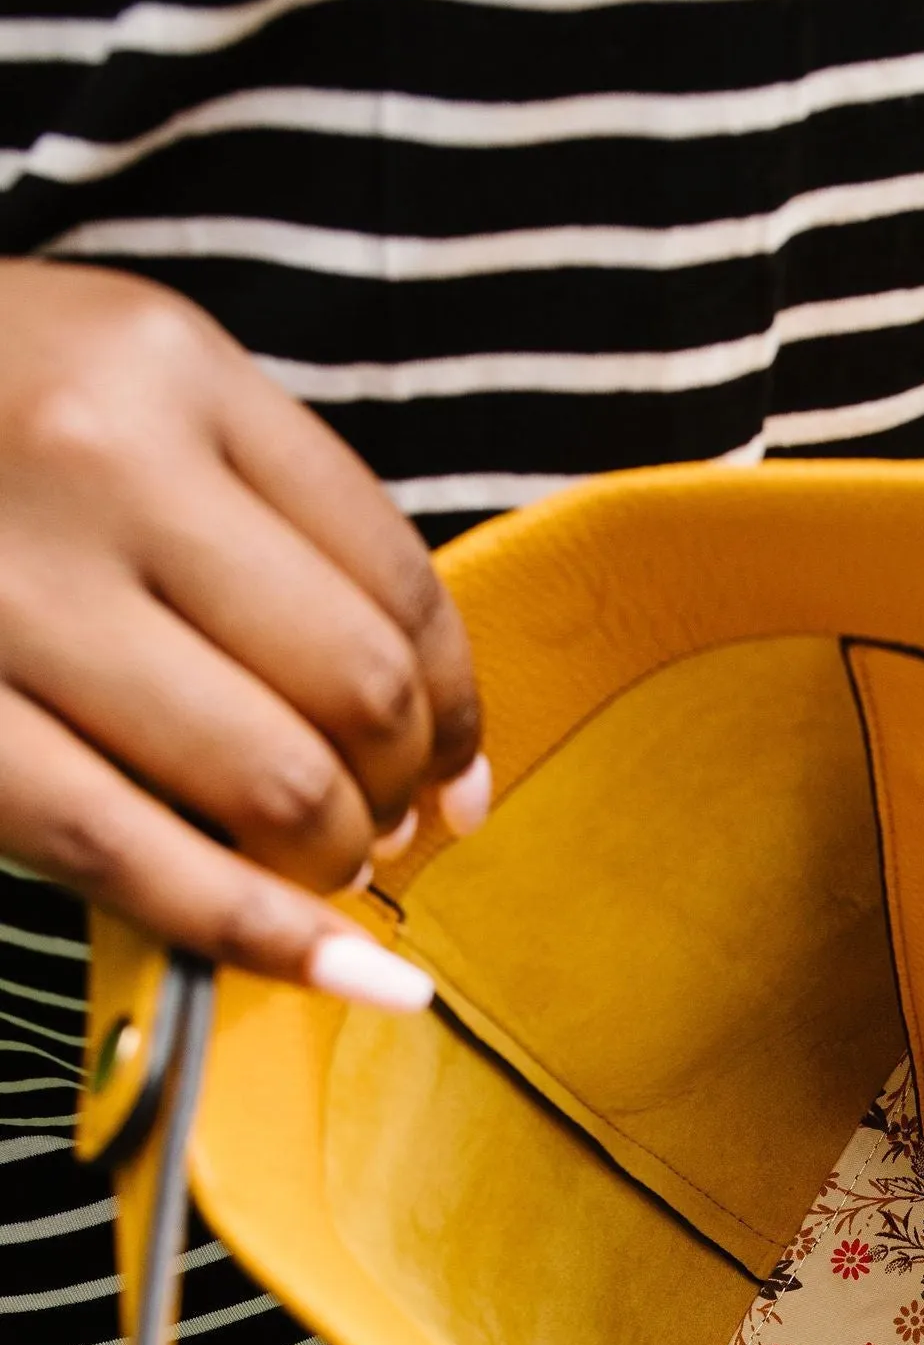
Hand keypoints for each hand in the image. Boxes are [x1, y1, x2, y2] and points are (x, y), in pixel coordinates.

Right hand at [0, 259, 485, 1006]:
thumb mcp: (124, 394)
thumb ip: (283, 532)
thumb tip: (454, 761)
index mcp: (165, 366)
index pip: (390, 573)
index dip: (456, 701)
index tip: (456, 763)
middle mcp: (92, 464)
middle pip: (348, 687)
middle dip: (400, 787)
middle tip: (384, 820)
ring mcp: (6, 596)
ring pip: (265, 783)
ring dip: (331, 857)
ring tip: (320, 862)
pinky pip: (129, 857)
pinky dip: (261, 937)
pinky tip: (344, 977)